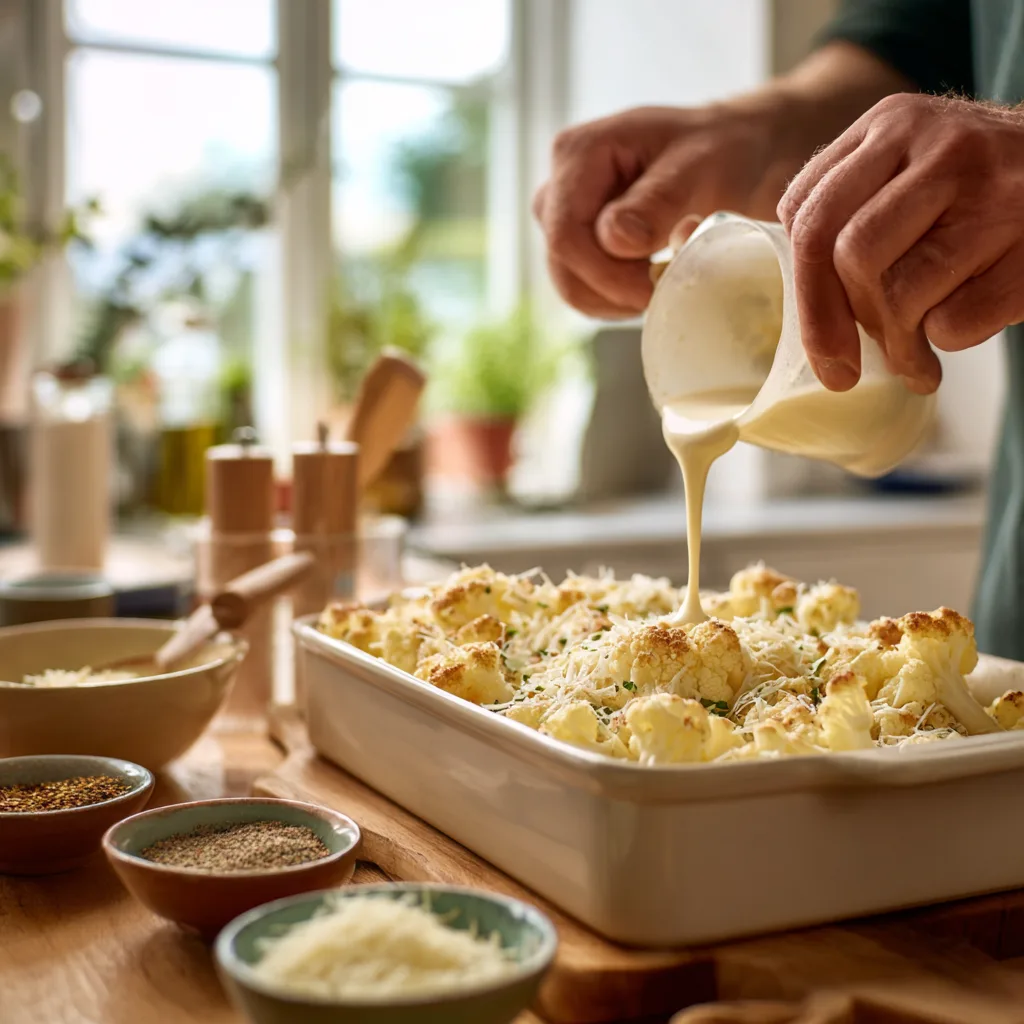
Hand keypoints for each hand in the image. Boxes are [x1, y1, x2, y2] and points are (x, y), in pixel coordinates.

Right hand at [533, 102, 794, 318]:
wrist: (734, 153)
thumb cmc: (720, 150)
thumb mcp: (699, 167)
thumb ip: (657, 201)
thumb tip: (614, 240)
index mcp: (578, 153)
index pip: (566, 236)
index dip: (605, 274)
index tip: (654, 288)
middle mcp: (559, 186)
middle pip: (563, 264)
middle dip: (612, 290)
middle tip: (665, 289)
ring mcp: (564, 217)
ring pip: (569, 284)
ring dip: (615, 300)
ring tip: (661, 281)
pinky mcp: (580, 244)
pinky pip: (583, 290)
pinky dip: (615, 301)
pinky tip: (649, 284)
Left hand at [778, 93, 1023, 393]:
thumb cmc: (983, 189)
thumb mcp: (914, 167)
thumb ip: (853, 208)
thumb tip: (804, 306)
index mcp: (891, 123)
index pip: (807, 210)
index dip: (801, 285)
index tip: (814, 332)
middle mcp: (939, 146)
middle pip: (844, 252)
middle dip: (831, 324)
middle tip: (840, 370)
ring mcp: (993, 191)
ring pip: (897, 290)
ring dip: (895, 344)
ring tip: (910, 363)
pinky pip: (953, 320)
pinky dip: (944, 341)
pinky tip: (953, 339)